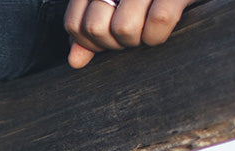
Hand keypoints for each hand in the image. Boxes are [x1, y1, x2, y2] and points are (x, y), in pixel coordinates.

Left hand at [64, 0, 194, 68]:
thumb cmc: (148, 1)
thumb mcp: (114, 9)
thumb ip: (89, 30)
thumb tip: (75, 61)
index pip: (73, 24)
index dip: (87, 42)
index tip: (105, 39)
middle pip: (96, 28)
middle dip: (112, 43)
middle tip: (129, 33)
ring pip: (124, 28)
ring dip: (136, 39)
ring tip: (145, 27)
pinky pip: (159, 21)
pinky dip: (158, 35)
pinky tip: (161, 27)